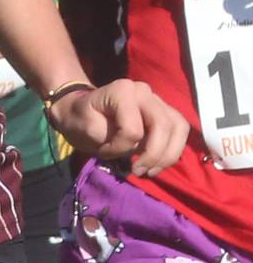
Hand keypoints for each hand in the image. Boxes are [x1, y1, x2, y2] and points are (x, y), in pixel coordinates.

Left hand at [47, 79, 188, 177]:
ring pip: (178, 127)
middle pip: (163, 125)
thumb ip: (110, 137)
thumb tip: (137, 146)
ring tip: (150, 170)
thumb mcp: (86, 129)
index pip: (133, 129)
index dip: (121, 147)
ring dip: (168, 154)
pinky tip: (157, 163)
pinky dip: (173, 150)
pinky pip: (179, 130)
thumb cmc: (83, 119)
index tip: (105, 151)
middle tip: (137, 171)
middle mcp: (143, 91)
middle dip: (154, 155)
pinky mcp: (164, 111)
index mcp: (122, 91)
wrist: (84, 112)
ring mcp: (156, 99)